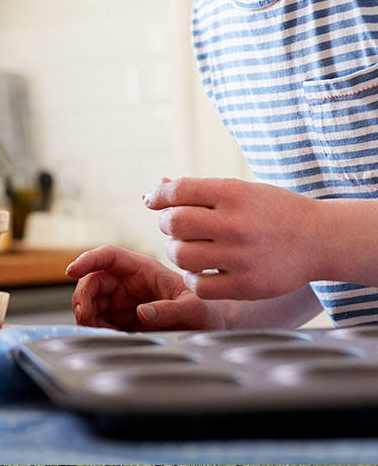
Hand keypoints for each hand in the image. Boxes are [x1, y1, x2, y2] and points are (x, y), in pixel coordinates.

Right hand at [66, 245, 228, 330]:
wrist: (216, 328)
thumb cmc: (210, 312)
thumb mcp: (195, 310)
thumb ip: (169, 310)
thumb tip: (142, 312)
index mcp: (144, 269)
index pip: (109, 256)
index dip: (87, 260)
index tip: (71, 271)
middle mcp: (130, 281)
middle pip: (94, 280)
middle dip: (84, 297)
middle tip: (86, 319)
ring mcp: (126, 299)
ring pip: (93, 300)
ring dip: (88, 315)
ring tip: (99, 332)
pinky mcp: (124, 318)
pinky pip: (100, 318)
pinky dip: (97, 327)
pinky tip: (107, 337)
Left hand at [143, 176, 323, 299]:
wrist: (320, 239)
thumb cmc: (271, 210)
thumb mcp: (239, 190)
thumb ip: (197, 190)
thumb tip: (155, 189)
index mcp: (232, 192)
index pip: (178, 191)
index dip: (158, 196)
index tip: (152, 202)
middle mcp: (236, 223)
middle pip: (174, 223)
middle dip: (166, 224)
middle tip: (176, 227)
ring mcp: (242, 256)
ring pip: (181, 255)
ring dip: (176, 251)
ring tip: (188, 249)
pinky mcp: (248, 285)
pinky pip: (199, 286)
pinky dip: (192, 279)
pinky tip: (201, 271)